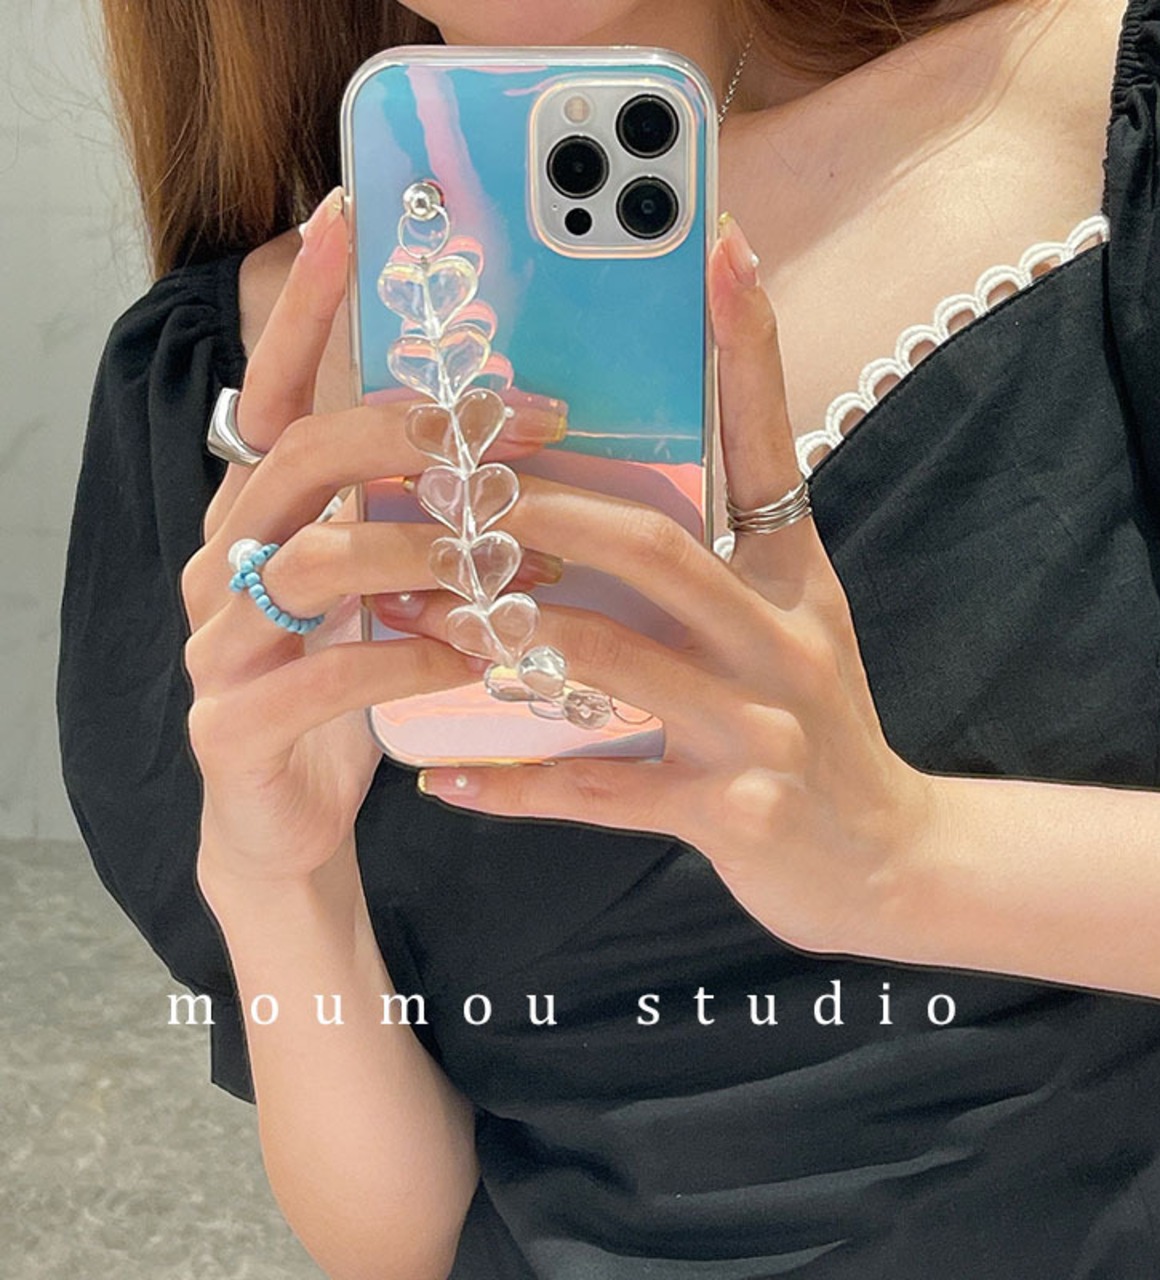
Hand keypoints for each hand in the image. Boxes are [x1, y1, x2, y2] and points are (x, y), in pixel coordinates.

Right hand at [181, 188, 565, 889]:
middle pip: (301, 458)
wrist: (287, 818)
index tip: (346, 218)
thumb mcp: (381, 590)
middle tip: (512, 426)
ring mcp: (219, 646)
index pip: (277, 394)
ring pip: (313, 564)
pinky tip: (474, 655)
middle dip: (411, 430)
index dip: (306, 307)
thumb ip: (414, 519)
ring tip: (515, 558)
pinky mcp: (234, 727)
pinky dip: (408, 658)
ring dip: (426, 551)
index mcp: (261, 517)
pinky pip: (326, 678)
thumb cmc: (349, 685)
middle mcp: (224, 563)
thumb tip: (509, 447)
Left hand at [370, 215, 938, 956]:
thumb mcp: (794, 619)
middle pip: (654, 546)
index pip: (770, 442)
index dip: (745, 342)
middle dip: (533, 514)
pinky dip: (519, 782)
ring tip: (417, 616)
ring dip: (504, 635)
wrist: (886, 857)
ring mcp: (766, 728)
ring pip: (616, 662)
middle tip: (436, 488)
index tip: (709, 242)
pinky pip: (606, 792)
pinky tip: (442, 776)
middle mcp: (786, 637)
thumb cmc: (819, 724)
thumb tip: (623, 485)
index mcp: (794, 576)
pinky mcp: (738, 814)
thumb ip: (728, 549)